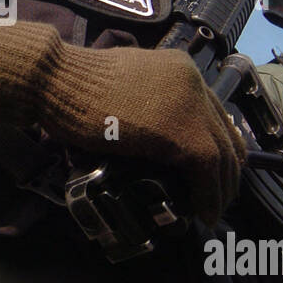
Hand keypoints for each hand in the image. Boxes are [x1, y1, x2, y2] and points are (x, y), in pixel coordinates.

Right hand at [0, 21, 245, 223]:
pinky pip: (208, 168)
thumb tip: (146, 135)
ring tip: (209, 212)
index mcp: (180, 69)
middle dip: (226, 173)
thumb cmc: (73, 83)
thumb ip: (143, 104)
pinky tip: (202, 213)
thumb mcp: (120, 88)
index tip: (213, 175)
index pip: (216, 114)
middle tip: (215, 199)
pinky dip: (209, 195)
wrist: (56, 78)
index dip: (221, 149)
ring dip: (220, 190)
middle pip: (226, 135)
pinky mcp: (181, 130)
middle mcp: (194, 82)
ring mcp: (191, 104)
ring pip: (224, 154)